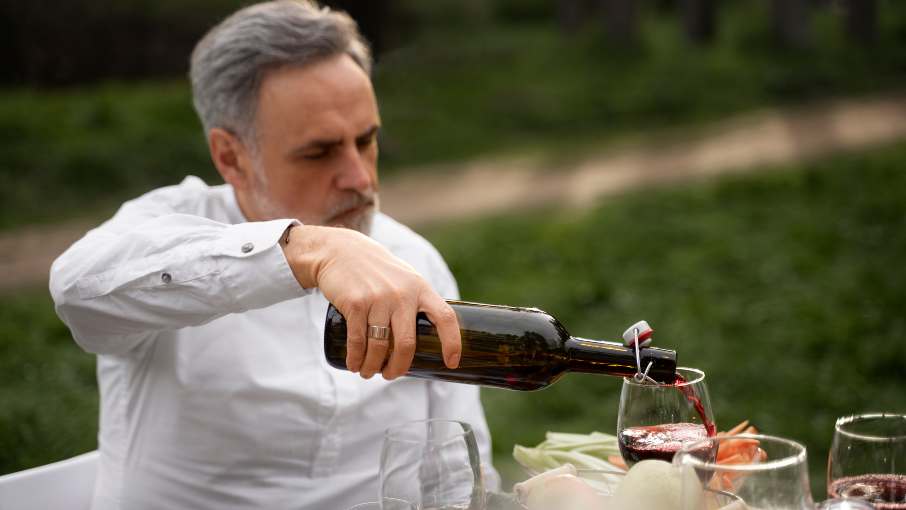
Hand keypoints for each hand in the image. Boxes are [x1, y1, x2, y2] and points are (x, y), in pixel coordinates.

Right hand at [282, 225, 460, 379]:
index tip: (451, 363)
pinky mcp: (355, 303)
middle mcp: (402, 294)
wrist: (341, 251)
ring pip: (380, 347)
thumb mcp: (405, 279)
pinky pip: (358, 340)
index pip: (445, 317)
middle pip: (407, 344)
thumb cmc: (378, 271)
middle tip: (391, 375)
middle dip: (399, 368)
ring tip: (368, 373)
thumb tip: (431, 336)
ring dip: (373, 367)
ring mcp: (378, 299)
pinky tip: (354, 365)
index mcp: (421, 289)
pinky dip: (356, 358)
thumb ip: (418, 302)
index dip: (452, 342)